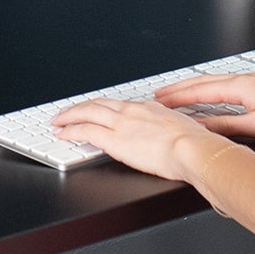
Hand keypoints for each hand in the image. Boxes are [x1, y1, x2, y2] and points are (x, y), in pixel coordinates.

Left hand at [50, 97, 219, 180]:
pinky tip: (62, 134)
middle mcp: (132, 111)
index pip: (120, 105)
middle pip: (99, 104)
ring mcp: (122, 123)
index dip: (104, 108)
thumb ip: (173, 132)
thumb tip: (176, 139)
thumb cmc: (196, 145)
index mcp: (150, 108)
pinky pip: (84, 131)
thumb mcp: (185, 130)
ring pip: (87, 113)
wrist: (193, 150)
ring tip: (58, 121)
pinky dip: (70, 131)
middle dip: (81, 107)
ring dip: (69, 116)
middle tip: (68, 112)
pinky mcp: (114, 139)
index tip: (97, 110)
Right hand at [152, 74, 254, 144]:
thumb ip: (226, 125)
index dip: (178, 95)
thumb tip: (201, 127)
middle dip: (181, 87)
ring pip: (216, 83)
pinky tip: (212, 99)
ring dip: (195, 88)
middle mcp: (247, 80)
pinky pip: (227, 86)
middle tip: (160, 94)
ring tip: (180, 95)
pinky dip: (211, 91)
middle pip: (205, 81)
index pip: (200, 89)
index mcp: (241, 86)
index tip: (159, 99)